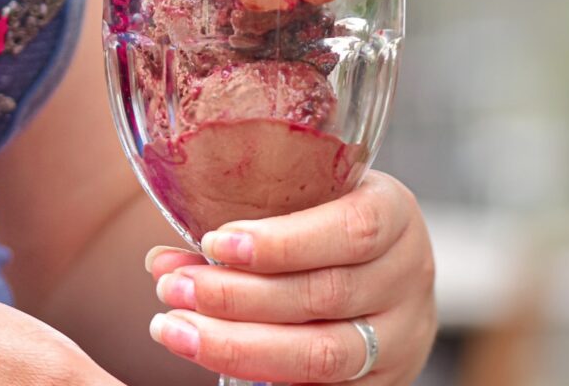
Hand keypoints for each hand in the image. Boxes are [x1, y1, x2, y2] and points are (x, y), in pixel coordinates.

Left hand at [145, 171, 436, 384]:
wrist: (384, 276)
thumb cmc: (325, 224)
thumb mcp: (305, 201)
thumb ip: (245, 222)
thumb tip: (162, 263)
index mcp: (394, 213)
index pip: (351, 229)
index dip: (283, 242)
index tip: (216, 243)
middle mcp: (406, 276)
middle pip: (324, 295)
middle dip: (237, 297)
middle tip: (172, 289)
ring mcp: (401, 337)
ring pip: (321, 353)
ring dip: (236, 344)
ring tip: (174, 329)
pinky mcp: (382, 382)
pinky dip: (262, 375)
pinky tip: (212, 359)